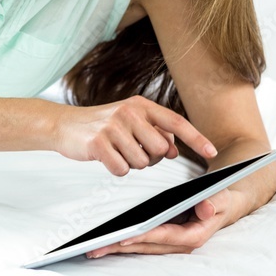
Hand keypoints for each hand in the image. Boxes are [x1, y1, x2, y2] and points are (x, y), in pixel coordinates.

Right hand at [52, 96, 217, 175]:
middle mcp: (129, 113)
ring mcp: (113, 127)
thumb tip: (173, 150)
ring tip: (116, 151)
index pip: (175, 122)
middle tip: (134, 151)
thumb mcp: (130, 122)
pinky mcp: (98, 143)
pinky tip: (106, 158)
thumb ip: (153, 132)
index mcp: (140, 105)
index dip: (195, 138)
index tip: (212, 152)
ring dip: (131, 163)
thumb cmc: (101, 125)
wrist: (64, 125)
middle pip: (160, 149)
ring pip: (141, 162)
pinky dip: (116, 169)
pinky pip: (121, 169)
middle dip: (151, 158)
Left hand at [83, 187, 247, 258]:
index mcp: (194, 235)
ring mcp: (169, 243)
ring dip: (117, 249)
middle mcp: (179, 244)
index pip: (165, 236)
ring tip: (92, 249)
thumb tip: (205, 208)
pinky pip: (140, 243)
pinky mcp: (161, 239)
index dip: (145, 236)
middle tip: (96, 247)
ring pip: (140, 248)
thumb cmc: (220, 199)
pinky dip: (122, 244)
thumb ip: (216, 202)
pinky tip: (104, 243)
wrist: (222, 205)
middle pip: (146, 246)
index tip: (125, 236)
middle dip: (121, 247)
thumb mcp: (222, 197)